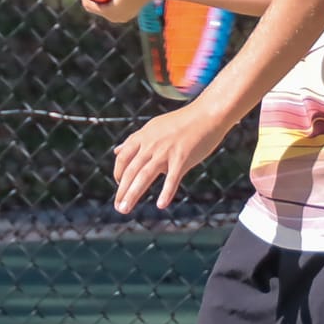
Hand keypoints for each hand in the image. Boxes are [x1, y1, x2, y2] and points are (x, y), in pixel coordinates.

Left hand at [111, 97, 231, 213]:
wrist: (207, 114)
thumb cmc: (182, 122)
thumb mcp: (153, 128)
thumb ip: (135, 141)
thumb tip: (117, 151)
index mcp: (143, 137)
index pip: (123, 158)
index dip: (118, 173)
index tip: (120, 186)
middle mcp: (151, 145)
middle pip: (131, 170)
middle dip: (122, 191)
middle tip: (117, 207)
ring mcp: (166, 152)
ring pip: (144, 176)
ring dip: (132, 194)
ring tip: (124, 209)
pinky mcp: (182, 158)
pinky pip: (172, 178)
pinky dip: (166, 192)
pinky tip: (161, 205)